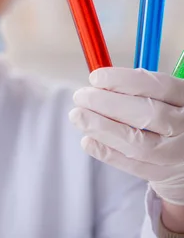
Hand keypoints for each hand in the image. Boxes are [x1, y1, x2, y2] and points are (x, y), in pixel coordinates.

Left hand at [70, 67, 183, 205]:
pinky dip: (106, 152)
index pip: (159, 86)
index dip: (123, 80)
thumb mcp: (162, 97)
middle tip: (81, 96)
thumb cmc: (164, 115)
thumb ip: (135, 89)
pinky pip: (133, 166)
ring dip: (101, 128)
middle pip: (149, 114)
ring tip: (77, 116)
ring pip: (139, 143)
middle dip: (108, 103)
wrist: (183, 154)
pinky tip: (87, 140)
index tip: (95, 78)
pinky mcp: (162, 174)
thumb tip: (97, 83)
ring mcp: (176, 154)